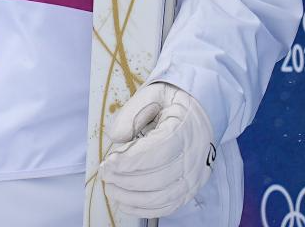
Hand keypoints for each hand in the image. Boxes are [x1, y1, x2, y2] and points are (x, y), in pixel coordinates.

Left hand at [99, 80, 216, 218]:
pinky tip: (125, 203)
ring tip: (111, 188)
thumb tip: (115, 137)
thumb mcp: (152, 95)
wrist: (199, 111)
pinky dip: (145, 209)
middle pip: (159, 178)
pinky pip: (168, 206)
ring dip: (132, 197)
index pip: (158, 151)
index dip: (130, 161)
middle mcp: (193, 157)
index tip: (109, 162)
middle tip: (105, 174)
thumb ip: (132, 113)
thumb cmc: (172, 102)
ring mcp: (194, 176)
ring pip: (162, 197)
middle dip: (127, 180)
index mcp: (184, 129)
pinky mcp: (190, 188)